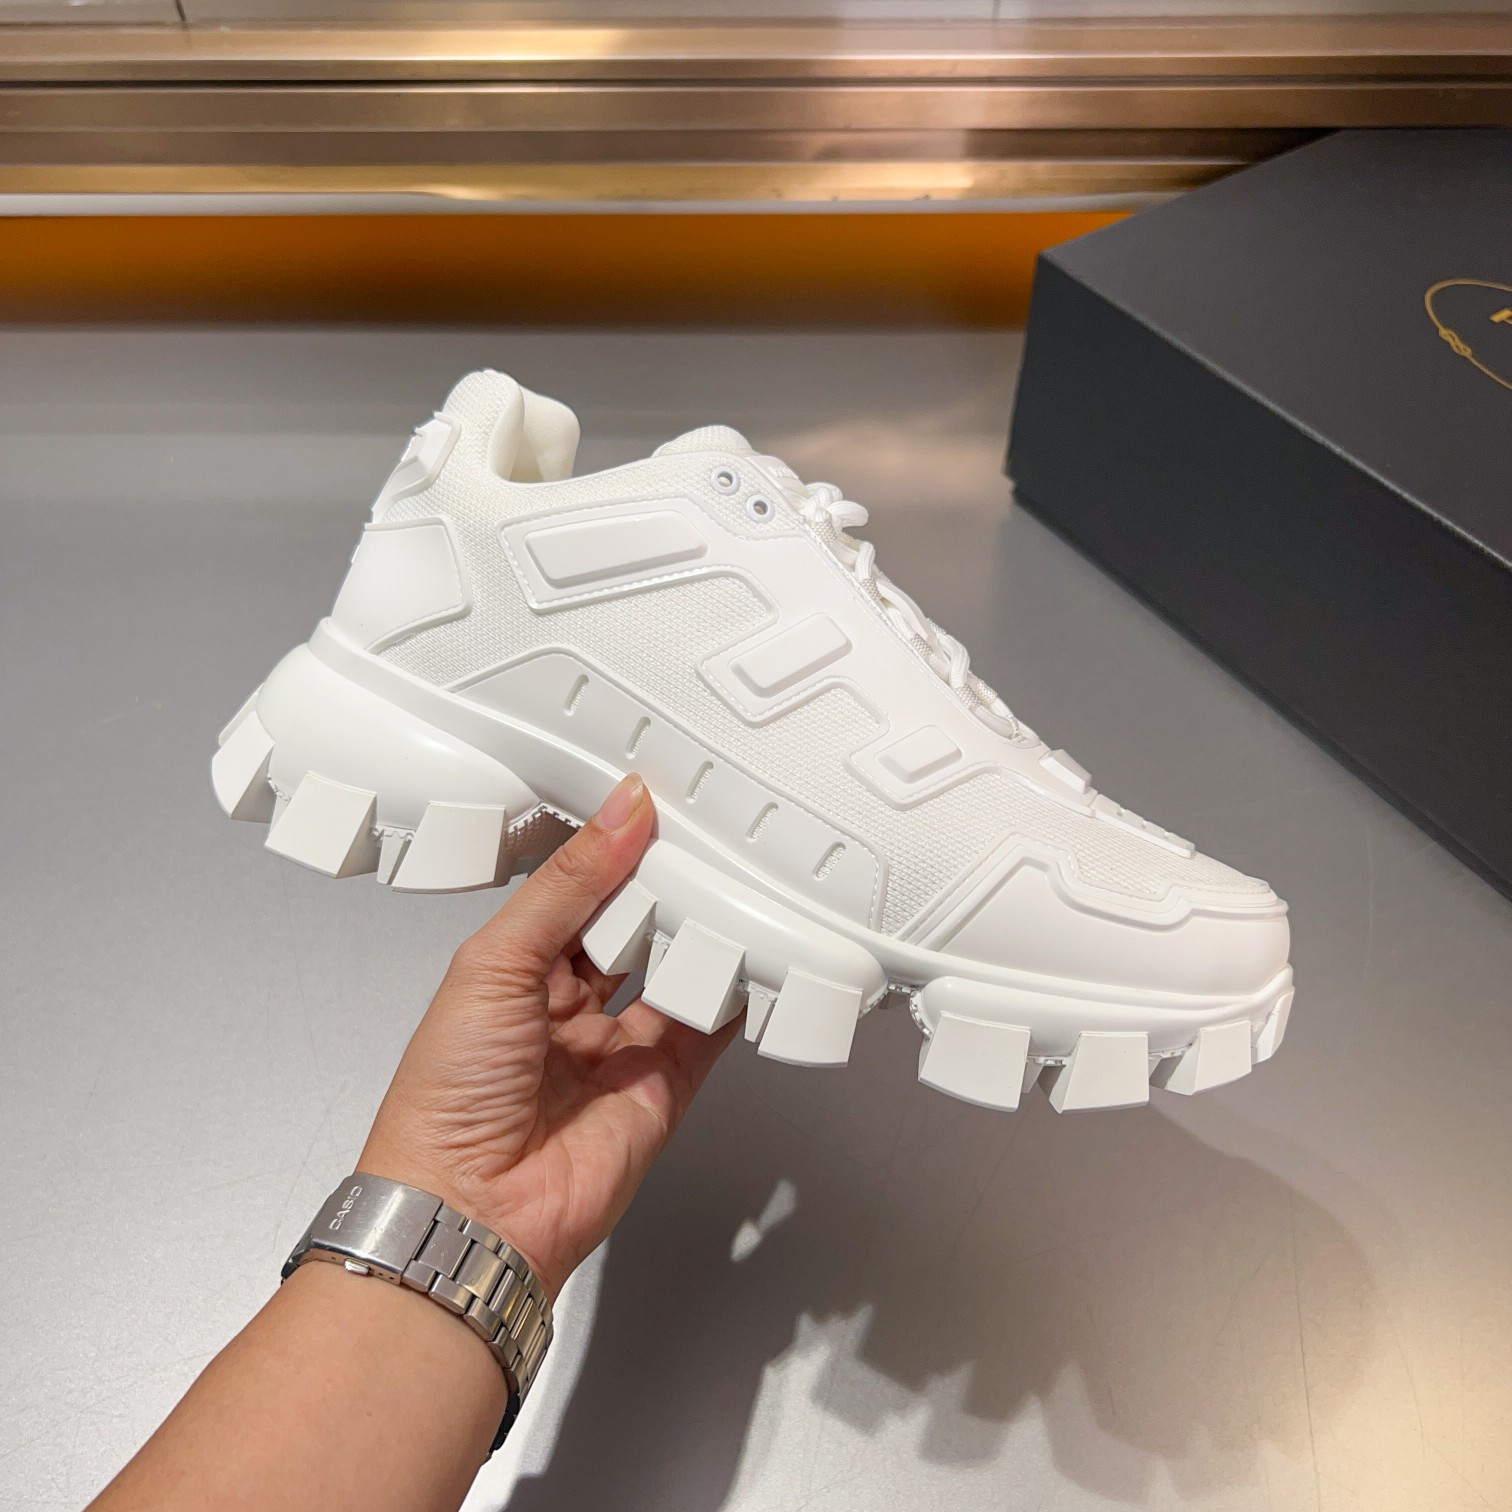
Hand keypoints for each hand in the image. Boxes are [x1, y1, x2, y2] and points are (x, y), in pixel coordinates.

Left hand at [359, 775, 738, 1298]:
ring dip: (701, 933)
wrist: (471, 1211)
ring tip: (729, 885)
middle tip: (701, 841)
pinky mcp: (663, 1088)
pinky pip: (709, 1029)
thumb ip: (567, 887)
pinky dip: (734, 994)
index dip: (611, 853)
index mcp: (515, 971)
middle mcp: (568, 1008)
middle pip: (631, 930)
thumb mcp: (496, 962)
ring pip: (675, 973)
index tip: (652, 808)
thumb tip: (621, 813)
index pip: (576, 893)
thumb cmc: (448, 1098)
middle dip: (663, 889)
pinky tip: (752, 954)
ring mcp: (619, 1049)